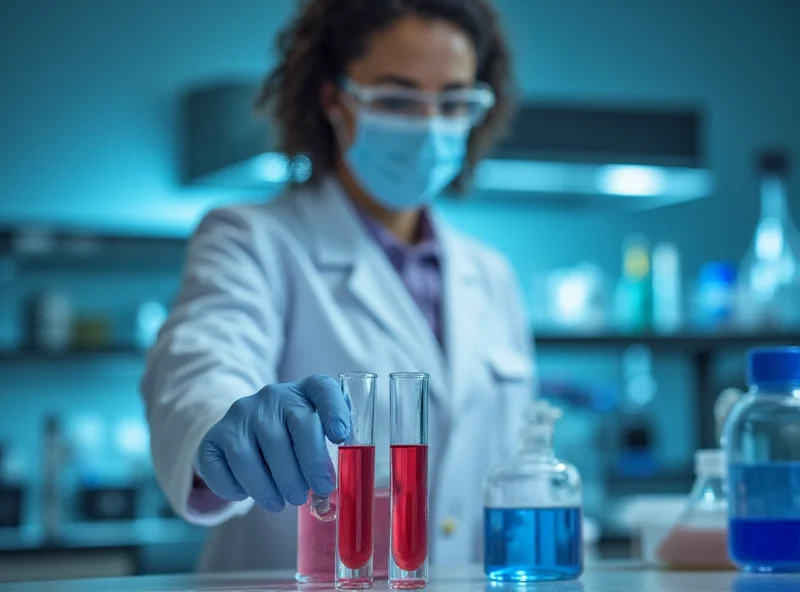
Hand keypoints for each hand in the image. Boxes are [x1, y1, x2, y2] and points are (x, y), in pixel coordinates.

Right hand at [196, 375, 350, 511]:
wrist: (247, 429)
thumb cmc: (294, 437)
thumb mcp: (317, 432)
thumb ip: (331, 450)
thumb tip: (340, 482)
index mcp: (306, 390)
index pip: (323, 389)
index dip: (335, 411)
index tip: (340, 437)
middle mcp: (273, 396)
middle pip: (294, 425)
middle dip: (309, 464)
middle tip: (318, 491)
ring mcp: (241, 414)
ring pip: (251, 452)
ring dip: (269, 485)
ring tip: (283, 502)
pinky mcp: (214, 436)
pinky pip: (220, 467)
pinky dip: (235, 488)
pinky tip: (249, 494)